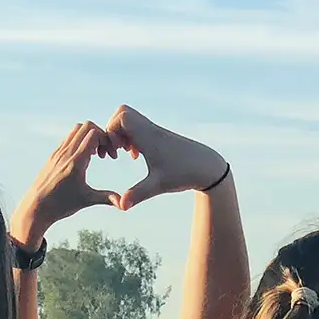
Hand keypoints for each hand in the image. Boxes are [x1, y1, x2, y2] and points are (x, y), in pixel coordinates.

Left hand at [13, 122, 116, 245]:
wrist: (35, 208)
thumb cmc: (61, 206)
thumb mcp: (86, 201)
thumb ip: (106, 198)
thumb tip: (124, 204)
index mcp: (76, 162)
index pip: (93, 134)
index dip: (106, 140)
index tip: (110, 156)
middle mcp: (66, 153)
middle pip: (86, 126)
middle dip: (99, 135)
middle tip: (104, 153)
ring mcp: (58, 153)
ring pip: (76, 130)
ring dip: (88, 137)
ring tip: (95, 155)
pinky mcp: (53, 156)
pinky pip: (68, 138)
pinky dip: (79, 141)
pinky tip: (83, 159)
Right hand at [103, 106, 227, 211]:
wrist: (207, 167)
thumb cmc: (184, 174)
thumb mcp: (158, 185)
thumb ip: (137, 194)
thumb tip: (121, 206)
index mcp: (148, 137)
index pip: (121, 117)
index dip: (111, 132)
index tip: (116, 152)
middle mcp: (151, 130)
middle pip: (122, 112)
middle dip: (113, 130)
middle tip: (117, 149)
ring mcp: (155, 131)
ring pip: (130, 119)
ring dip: (122, 134)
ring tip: (127, 153)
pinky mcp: (160, 136)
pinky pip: (139, 127)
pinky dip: (132, 137)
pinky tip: (137, 154)